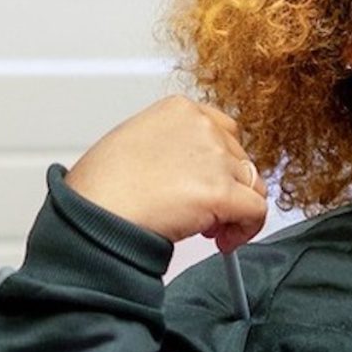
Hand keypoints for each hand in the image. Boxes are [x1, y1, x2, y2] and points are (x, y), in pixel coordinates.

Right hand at [64, 97, 269, 252]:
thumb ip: (171, 147)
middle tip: (204, 213)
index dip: (218, 164)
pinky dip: (246, 230)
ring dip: (236, 210)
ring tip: (210, 230)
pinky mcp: (221, 191)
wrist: (94, 214)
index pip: (223, 131)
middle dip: (227, 188)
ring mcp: (213, 157)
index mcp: (179, 109)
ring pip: (252, 185)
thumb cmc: (100, 186)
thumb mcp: (134, 143)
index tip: (205, 183)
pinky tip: (224, 241)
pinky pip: (257, 212)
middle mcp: (201, 126)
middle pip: (240, 159)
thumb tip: (190, 170)